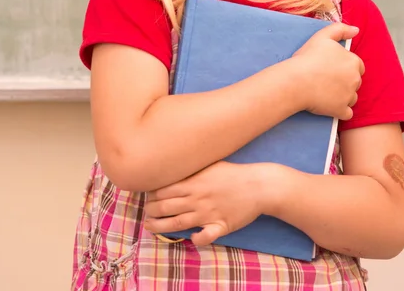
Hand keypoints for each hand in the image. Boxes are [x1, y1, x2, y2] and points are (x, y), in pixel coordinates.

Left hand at [144, 161, 271, 245]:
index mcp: (194, 182)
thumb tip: (174, 166)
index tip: (147, 195)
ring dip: (161, 226)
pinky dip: (198, 239)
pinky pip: (207, 235)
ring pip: (178, 222)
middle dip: (151, 210)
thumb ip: (192, 168)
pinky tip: (192, 239)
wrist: (258, 185)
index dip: (152, 194)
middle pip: (167, 206)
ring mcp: (208, 213)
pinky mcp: (221, 225)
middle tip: (145, 212)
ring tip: (149, 226)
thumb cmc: (233, 173)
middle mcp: (198, 198)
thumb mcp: (211, 164)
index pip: (165, 189)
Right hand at [289, 23, 363, 120]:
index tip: (330, 68)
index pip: (357, 66)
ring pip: (351, 97)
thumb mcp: (323, 36)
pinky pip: (346, 113)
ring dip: (342, 96)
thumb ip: (341, 29)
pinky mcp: (341, 110)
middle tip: (325, 79)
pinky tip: (328, 105)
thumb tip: (356, 30)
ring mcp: (349, 96)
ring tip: (324, 92)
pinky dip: (339, 111)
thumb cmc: (307, 58)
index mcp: (353, 61)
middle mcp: (355, 79)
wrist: (296, 81)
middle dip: (344, 81)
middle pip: (354, 82)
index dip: (344, 67)